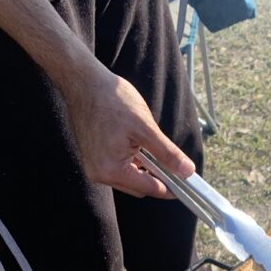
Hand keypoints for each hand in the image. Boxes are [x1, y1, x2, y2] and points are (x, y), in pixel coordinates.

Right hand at [61, 67, 194, 197]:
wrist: (83, 82)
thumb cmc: (112, 100)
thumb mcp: (145, 128)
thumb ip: (167, 153)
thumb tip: (187, 171)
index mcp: (111, 170)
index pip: (148, 188)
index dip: (170, 188)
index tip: (186, 186)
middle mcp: (100, 175)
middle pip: (138, 187)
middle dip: (156, 177)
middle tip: (174, 164)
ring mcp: (94, 168)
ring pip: (129, 179)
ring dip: (144, 169)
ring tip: (148, 146)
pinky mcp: (93, 159)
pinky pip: (119, 169)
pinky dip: (131, 162)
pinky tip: (136, 145)